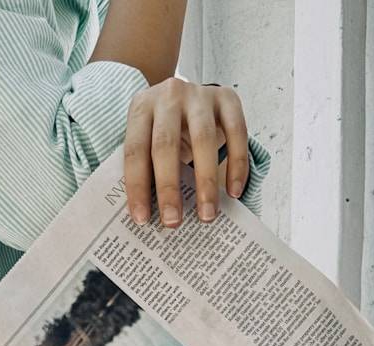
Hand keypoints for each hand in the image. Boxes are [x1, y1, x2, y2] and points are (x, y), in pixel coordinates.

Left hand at [124, 79, 248, 227]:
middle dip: (169, 188)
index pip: (135, 150)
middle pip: (166, 144)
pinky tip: (234, 192)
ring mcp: (200, 94)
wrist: (191, 97)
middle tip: (173, 222)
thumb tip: (147, 216)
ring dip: (206, 182)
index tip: (142, 219)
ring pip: (203, 139)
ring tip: (207, 215)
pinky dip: (237, 165)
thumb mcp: (149, 141)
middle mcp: (169, 96)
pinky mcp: (228, 98)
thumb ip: (147, 168)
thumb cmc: (167, 130)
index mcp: (141, 108)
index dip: (137, 186)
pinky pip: (237, 132)